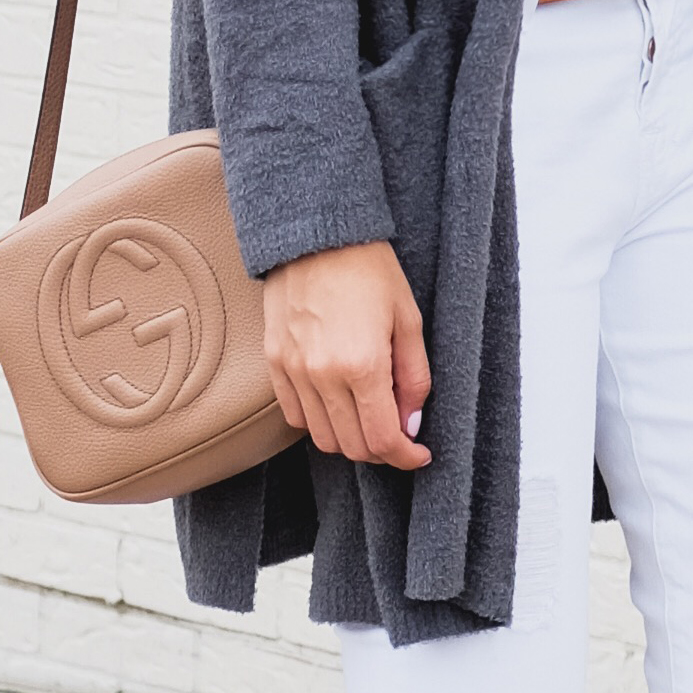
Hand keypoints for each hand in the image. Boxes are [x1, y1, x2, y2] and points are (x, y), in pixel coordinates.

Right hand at [263, 240, 432, 469]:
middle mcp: (322, 375)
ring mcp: (293, 371)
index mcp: (362, 365)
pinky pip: (294, 415)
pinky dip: (318, 423)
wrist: (318, 235)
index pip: (383, 440)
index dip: (405, 457)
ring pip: (321, 437)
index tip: (418, 455)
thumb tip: (411, 423)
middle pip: (352, 447)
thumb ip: (414, 379)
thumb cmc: (369, 270)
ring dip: (350, 440)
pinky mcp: (275, 362)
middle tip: (398, 439)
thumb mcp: (408, 321)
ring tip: (369, 420)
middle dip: (381, 452)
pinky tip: (337, 406)